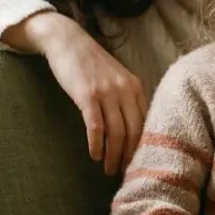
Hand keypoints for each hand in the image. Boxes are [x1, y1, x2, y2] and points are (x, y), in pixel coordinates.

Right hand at [12, 12, 148, 175]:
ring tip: (109, 170)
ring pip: (116, 132)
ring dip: (113, 155)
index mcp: (136, 87)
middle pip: (134, 132)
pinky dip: (96, 144)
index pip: (146, 124)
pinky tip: (95, 155)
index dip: (143, 147)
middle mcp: (126, 90)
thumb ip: (127, 99)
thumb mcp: (117, 79)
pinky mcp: (87, 95)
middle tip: (125, 174)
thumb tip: (133, 130)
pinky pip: (96, 126)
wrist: (68, 41)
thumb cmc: (91, 64)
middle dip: (130, 156)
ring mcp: (107, 92)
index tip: (140, 164)